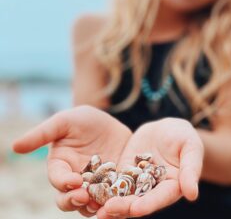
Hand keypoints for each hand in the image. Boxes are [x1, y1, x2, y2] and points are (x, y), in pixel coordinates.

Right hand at [12, 105, 131, 216]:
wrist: (114, 123)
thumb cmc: (86, 120)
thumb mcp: (66, 121)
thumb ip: (43, 133)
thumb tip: (15, 146)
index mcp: (60, 165)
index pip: (57, 178)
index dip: (63, 181)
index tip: (73, 180)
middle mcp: (74, 179)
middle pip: (68, 199)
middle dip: (74, 200)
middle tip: (84, 197)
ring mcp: (93, 186)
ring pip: (88, 205)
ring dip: (92, 206)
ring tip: (102, 204)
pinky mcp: (112, 187)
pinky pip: (110, 200)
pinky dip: (111, 203)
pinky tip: (119, 202)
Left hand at [97, 118, 203, 218]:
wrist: (165, 128)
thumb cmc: (183, 136)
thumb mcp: (190, 147)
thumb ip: (191, 169)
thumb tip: (192, 194)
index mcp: (172, 186)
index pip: (160, 198)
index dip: (149, 204)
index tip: (136, 208)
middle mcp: (153, 190)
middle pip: (138, 202)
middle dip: (123, 207)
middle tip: (107, 209)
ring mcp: (137, 183)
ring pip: (123, 196)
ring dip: (109, 203)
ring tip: (93, 206)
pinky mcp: (124, 173)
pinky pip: (112, 182)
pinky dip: (101, 187)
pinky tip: (88, 189)